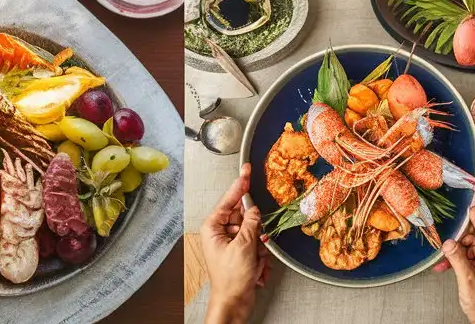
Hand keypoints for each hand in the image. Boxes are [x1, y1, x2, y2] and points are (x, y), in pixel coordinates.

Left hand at [201, 163, 269, 323]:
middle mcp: (221, 232)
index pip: (229, 199)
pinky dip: (260, 255)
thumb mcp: (243, 247)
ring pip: (254, 230)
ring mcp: (231, 242)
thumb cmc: (230, 280)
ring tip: (254, 261)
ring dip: (259, 247)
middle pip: (245, 215)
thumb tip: (255, 210)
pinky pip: (256, 243)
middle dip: (256, 230)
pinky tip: (256, 268)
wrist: (233, 305)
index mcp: (214, 227)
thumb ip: (252, 223)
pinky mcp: (241, 251)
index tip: (247, 169)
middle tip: (256, 242)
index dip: (240, 183)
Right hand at [433, 205, 474, 323]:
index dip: (473, 214)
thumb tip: (447, 241)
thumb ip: (457, 258)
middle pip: (474, 236)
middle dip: (458, 241)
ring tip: (442, 261)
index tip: (465, 201)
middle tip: (443, 245)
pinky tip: (444, 267)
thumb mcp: (469, 281)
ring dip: (456, 253)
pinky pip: (470, 257)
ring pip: (470, 246)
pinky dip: (458, 261)